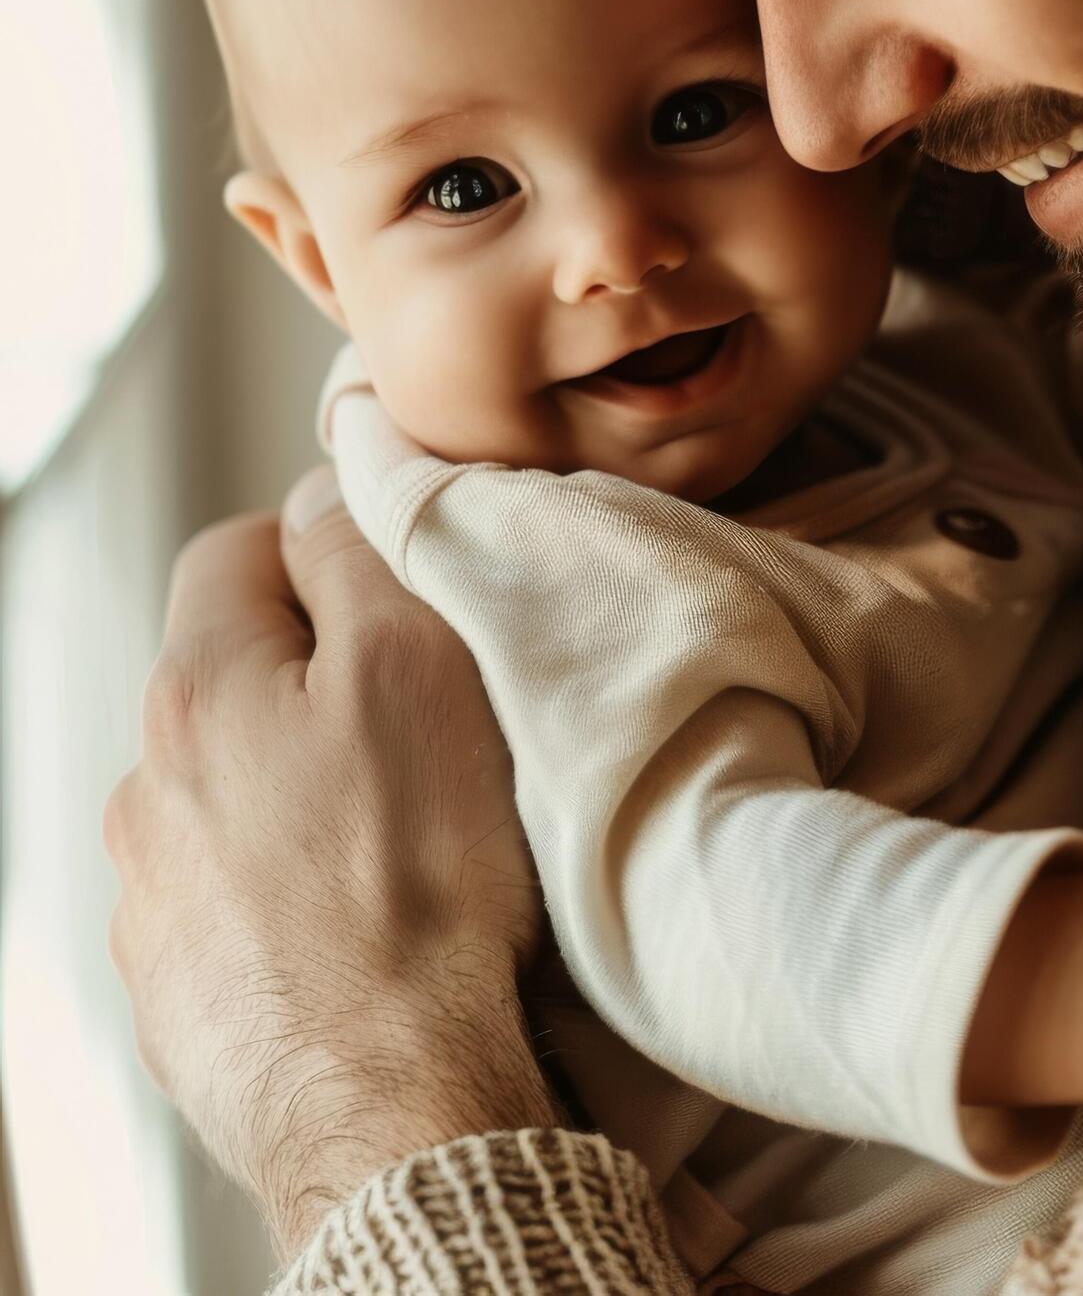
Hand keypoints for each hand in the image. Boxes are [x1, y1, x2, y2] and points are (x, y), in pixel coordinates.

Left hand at [104, 471, 563, 1254]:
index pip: (234, 548)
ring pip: (232, 792)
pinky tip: (366, 921)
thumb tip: (321, 494)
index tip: (396, 595)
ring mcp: (149, 902)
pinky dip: (291, 889)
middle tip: (426, 724)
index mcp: (196, 693)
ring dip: (302, 791)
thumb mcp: (416, 664)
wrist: (393, 1101)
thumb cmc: (422, 880)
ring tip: (403, 838)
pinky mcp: (176, 992)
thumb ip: (359, 554)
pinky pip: (234, 897)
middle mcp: (143, 791)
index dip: (323, 549)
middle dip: (320, 679)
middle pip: (234, 678)